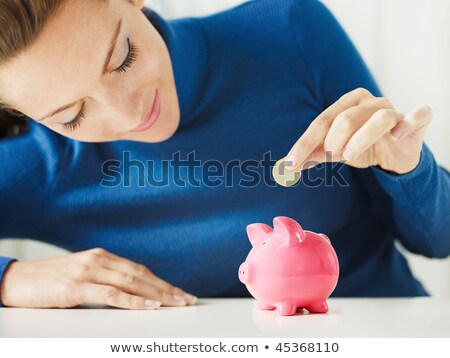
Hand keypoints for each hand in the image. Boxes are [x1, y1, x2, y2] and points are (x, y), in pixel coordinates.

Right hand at [0, 248, 196, 308]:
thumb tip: (131, 294)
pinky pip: (112, 293)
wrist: (17, 280)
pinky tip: (149, 306)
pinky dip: (133, 301)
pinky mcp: (77, 285)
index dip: (162, 282)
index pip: (140, 270)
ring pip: (132, 282)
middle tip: (187, 299)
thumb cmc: (50, 282)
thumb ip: (105, 280)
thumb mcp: (82, 277)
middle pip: (142, 275)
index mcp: (103, 257)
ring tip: (177, 303)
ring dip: (158, 294)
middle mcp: (100, 259)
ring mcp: (89, 270)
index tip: (180, 293)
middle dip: (167, 288)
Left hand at [284, 88, 432, 174]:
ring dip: (362, 138)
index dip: (305, 143)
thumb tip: (288, 165)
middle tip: (333, 156)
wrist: (395, 154)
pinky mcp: (417, 120)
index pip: (321, 122)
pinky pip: (418, 115)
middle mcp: (369, 102)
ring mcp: (394, 109)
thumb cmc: (363, 146)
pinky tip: (397, 135)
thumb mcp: (336, 151)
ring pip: (379, 118)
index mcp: (347, 103)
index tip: (291, 163)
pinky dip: (408, 122)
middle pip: (346, 118)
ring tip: (350, 155)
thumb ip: (315, 154)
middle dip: (334, 141)